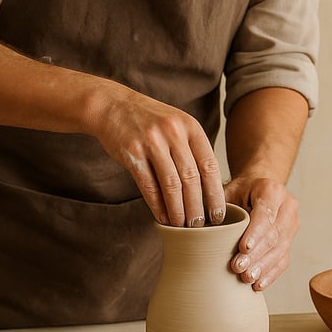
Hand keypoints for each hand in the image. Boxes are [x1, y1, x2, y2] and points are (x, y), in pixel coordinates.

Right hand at [91, 86, 226, 227]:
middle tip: (199, 226)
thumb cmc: (149, 121)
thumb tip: (209, 189)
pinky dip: (157, 206)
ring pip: (171, 185)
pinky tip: (162, 217)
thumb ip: (192, 150)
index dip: (215, 194)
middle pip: (191, 178)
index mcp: (190, 127)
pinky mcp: (132, 152)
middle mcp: (173, 133)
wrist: (113, 105)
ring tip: (182, 226)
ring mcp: (152, 142)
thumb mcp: (177, 126)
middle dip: (197, 207)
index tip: (218, 214)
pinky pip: (148, 186)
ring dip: (178, 210)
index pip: (210, 166)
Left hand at [225, 177, 299, 290]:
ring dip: (263, 267)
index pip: (266, 214)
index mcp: (271, 189)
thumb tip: (196, 225)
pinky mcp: (290, 241)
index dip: (255, 233)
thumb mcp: (226, 191)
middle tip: (238, 267)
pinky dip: (270, 274)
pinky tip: (258, 284)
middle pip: (274, 234)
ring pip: (280, 249)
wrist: (257, 190)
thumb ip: (216, 205)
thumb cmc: (237, 192)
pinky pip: (283, 260)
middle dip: (256, 254)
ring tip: (246, 278)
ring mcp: (292, 224)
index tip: (243, 248)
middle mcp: (287, 206)